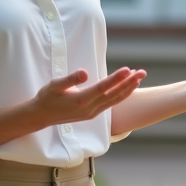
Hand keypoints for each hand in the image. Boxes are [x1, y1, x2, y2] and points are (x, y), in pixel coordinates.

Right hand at [29, 67, 145, 126]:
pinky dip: (121, 94)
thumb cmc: (47, 97)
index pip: (103, 88)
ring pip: (115, 100)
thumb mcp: (54, 85)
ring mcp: (92, 112)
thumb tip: (84, 73)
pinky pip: (111, 103)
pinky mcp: (93, 113)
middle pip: (114, 94)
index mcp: (80, 100)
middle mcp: (89, 108)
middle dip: (129, 82)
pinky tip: (128, 86)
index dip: (116, 79)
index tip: (128, 69)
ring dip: (128, 88)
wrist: (42, 116)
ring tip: (139, 76)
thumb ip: (70, 79)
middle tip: (143, 72)